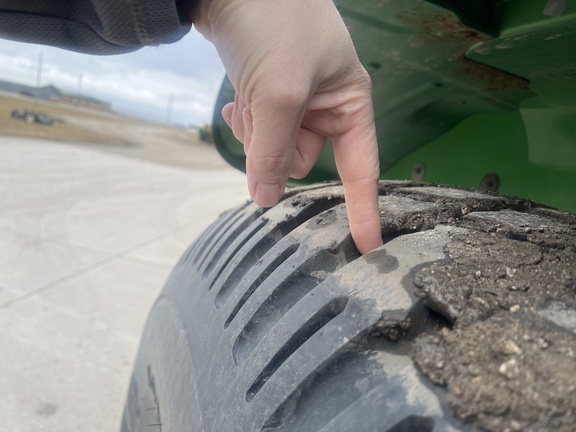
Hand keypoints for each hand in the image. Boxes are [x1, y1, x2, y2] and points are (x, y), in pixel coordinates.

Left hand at [191, 0, 381, 253]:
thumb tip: (264, 200)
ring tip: (246, 97)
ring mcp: (295, 104)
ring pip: (273, 150)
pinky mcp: (268, 98)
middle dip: (273, 147)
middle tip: (260, 114)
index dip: (365, 210)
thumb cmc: (276, 21)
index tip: (368, 249)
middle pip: (301, 161)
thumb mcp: (280, 91)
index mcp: (349, 103)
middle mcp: (325, 108)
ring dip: (253, 132)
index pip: (362, 168)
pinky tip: (235, 98)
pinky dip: (244, 121)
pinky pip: (258, 132)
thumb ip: (273, 150)